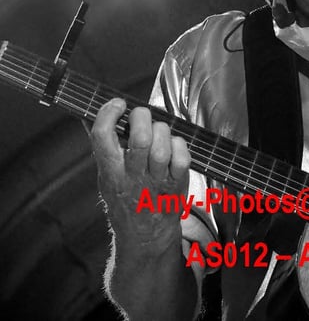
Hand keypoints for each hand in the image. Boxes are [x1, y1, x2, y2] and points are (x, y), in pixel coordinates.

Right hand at [90, 99, 190, 251]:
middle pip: (140, 139)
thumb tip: (92, 116)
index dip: (108, 115)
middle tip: (141, 116)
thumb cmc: (127, 201)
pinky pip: (182, 157)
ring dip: (162, 130)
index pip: (102, 138)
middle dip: (142, 118)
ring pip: (162, 147)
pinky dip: (179, 145)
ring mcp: (157, 182)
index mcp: (110, 174)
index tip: (117, 105)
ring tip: (158, 131)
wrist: (146, 237)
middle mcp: (133, 178)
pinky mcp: (177, 184)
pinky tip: (173, 145)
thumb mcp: (106, 179)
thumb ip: (102, 149)